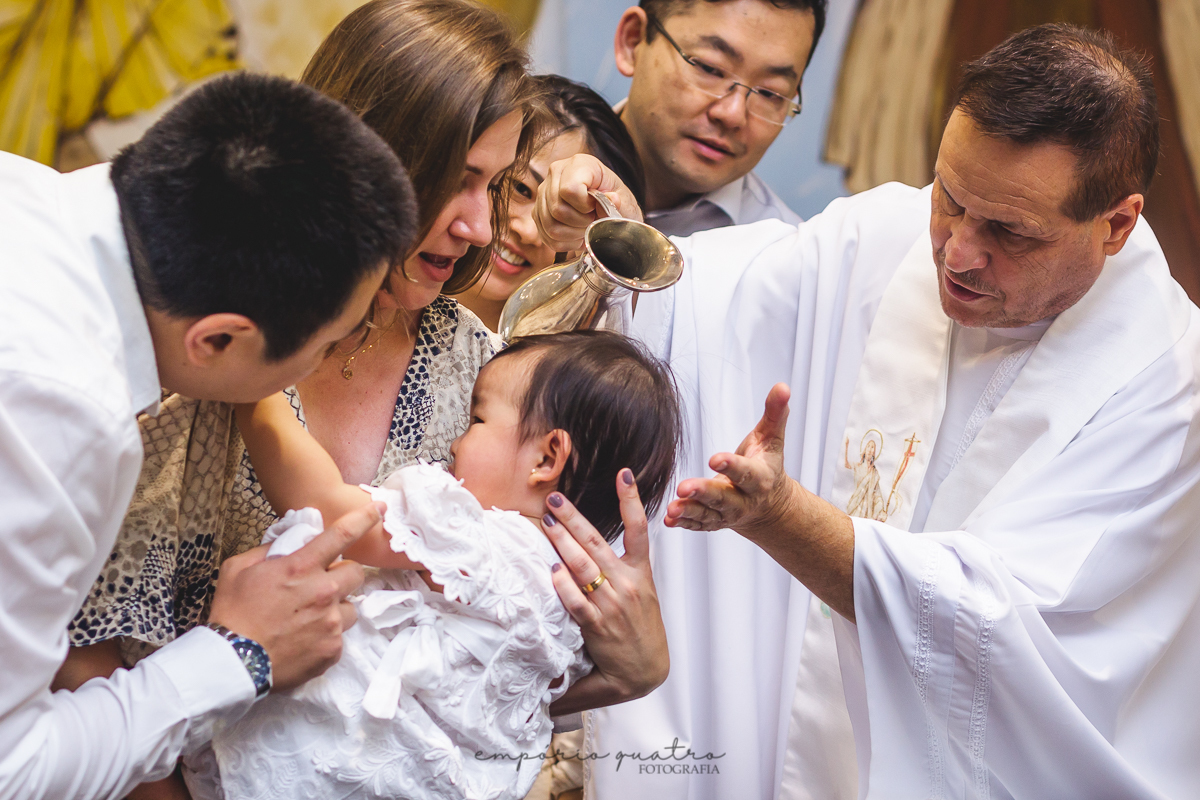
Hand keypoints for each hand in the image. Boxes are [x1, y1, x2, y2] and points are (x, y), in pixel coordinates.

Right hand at [208, 502, 381, 689]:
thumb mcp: (239, 568)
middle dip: (342, 574)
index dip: (365, 517)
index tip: (380, 507)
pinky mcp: (333, 650)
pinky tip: (303, 640)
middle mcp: (323, 592)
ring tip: (308, 618)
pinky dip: (326, 635)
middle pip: (356, 572)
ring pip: (351, 607)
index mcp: (301, 567)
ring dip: (335, 608)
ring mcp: (331, 623)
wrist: (231, 664)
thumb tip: (292, 541)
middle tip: (321, 584)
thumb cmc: (232, 613)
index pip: (342, 534)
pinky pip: (340, 635)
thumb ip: (269, 549)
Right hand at [534, 153, 643, 251]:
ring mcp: (544, 192)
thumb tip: (612, 199)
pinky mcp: (538, 211)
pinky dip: (565, 242)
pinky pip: (546, 236)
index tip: (595, 208)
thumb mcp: (625, 202)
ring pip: (550, 225)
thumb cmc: (617, 203)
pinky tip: (577, 234)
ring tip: (586, 228)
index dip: (584, 206)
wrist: (609, 211)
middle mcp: (557, 172)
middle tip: (593, 221)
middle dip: (580, 223)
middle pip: (558, 209)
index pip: (570, 189)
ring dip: (573, 234)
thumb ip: (619, 203)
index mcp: (580, 163)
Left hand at [543, 469, 667, 714]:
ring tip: (545, 522)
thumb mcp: (642, 595)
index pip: (639, 529)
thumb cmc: (641, 632)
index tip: (623, 474)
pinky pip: (576, 600)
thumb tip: (596, 551)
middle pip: (596, 542)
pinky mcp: (597, 626)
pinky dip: (563, 583)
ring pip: (582, 565)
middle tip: (553, 498)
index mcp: (640, 574)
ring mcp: (612, 604)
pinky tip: (551, 569)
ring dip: (561, 541)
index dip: (631, 500)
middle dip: (572, 517)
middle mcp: (627, 584)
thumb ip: (622, 572)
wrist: (646, 671)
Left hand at [665, 383, 857, 619]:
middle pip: (724, 497)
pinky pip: (699, 525)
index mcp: (759, 478)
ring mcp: (728, 514)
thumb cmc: (766, 464)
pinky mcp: (715, 522)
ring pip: (708, 514)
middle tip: (684, 486)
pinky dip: (684, 524)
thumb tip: (782, 386)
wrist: (770, 505)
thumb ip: (774, 413)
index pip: (745, 472)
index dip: (731, 466)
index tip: (714, 458)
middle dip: (704, 492)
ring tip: (673, 508)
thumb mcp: (772, 438)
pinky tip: (669, 520)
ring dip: (689, 511)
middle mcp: (744, 500)